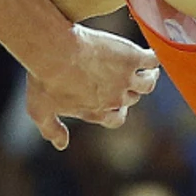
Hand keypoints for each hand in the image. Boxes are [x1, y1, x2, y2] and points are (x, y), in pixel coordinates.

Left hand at [24, 26, 161, 149]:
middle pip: (131, 98)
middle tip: (124, 77)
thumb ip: (51, 129)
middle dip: (129, 90)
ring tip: (148, 70)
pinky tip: (151, 52)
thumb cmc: (44, 79)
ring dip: (149, 77)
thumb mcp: (40, 110)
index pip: (117, 118)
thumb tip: (62, 145)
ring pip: (148, 83)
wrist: (54, 50)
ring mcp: (125, 78)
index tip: (113, 102)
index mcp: (96, 111)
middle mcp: (115, 99)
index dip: (117, 110)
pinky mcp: (131, 58)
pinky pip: (152, 61)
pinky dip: (155, 58)